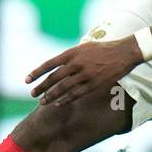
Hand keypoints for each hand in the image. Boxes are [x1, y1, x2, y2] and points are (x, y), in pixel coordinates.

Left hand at [26, 37, 141, 107]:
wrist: (123, 53)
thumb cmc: (103, 49)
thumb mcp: (84, 47)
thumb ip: (70, 56)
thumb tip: (57, 65)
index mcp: (72, 52)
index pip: (50, 63)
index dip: (37, 72)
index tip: (27, 80)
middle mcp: (77, 63)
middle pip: (54, 78)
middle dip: (41, 87)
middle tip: (32, 94)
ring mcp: (86, 75)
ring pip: (63, 88)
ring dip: (51, 96)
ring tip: (42, 102)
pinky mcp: (94, 84)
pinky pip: (76, 94)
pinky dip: (66, 100)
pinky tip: (58, 104)